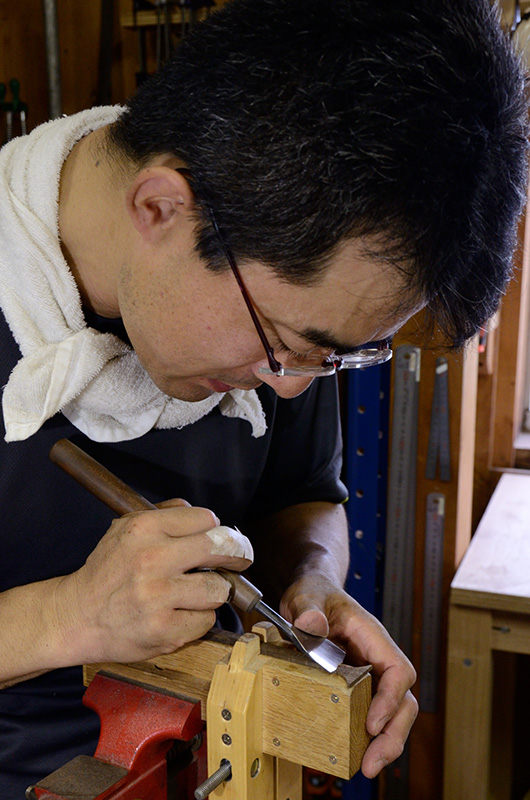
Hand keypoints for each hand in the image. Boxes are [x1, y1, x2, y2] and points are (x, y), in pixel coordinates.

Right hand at [53, 503, 252, 664]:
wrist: (76, 616)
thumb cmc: (106, 573)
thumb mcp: (124, 529)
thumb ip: (165, 514)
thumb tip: (203, 515)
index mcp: (144, 529)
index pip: (206, 519)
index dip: (216, 529)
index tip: (219, 537)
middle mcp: (152, 559)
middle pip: (222, 548)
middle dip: (237, 554)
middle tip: (239, 559)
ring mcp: (159, 596)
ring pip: (218, 589)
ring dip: (214, 592)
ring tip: (197, 592)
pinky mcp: (165, 629)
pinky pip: (205, 620)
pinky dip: (199, 619)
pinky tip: (181, 614)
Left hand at [280, 574, 417, 778]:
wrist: (309, 594)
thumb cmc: (315, 592)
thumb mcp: (308, 594)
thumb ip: (309, 608)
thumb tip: (312, 625)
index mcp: (371, 635)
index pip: (397, 669)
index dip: (391, 698)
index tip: (372, 722)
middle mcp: (375, 658)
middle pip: (402, 699)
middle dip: (393, 733)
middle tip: (373, 762)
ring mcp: (367, 674)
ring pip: (390, 713)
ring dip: (384, 742)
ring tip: (367, 766)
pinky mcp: (353, 687)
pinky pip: (368, 713)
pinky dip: (365, 736)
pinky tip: (353, 754)